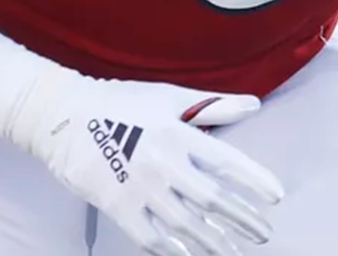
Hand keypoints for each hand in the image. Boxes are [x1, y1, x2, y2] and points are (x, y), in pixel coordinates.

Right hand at [2, 68, 282, 255]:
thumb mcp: (166, 97)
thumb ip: (212, 105)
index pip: (226, 163)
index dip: (254, 181)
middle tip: (263, 234)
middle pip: (213, 201)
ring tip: (234, 252)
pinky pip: (152, 238)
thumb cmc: (118, 102)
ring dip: (215, 243)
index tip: (276, 197)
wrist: (61, 116)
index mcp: (177, 133)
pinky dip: (174, 251)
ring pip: (187, 226)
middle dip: (243, 220)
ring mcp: (139, 188)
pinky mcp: (118, 206)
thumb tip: (255, 105)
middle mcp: (162, 163)